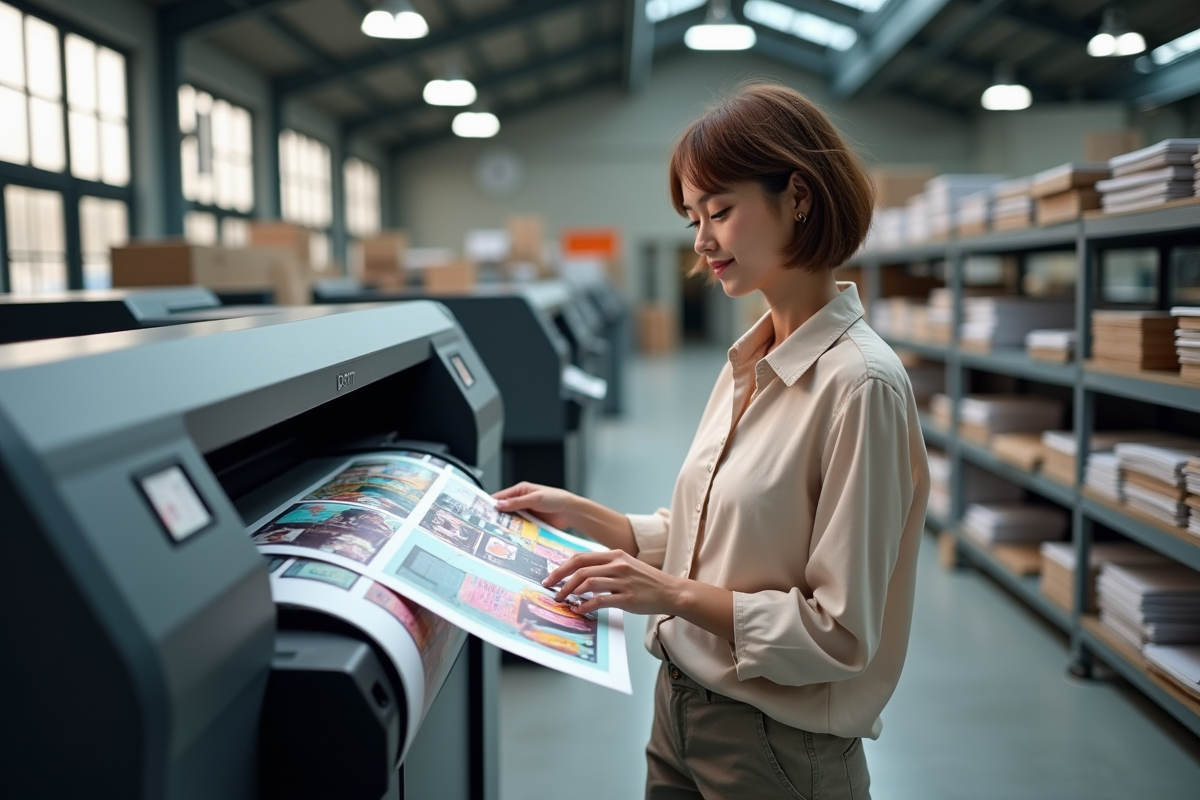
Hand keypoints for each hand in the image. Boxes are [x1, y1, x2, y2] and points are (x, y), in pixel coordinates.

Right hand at [493, 482, 577, 530]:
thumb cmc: (556, 499)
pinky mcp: (530, 523)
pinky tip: (510, 536)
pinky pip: (519, 528)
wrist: (570, 512)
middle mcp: (521, 501)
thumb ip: (516, 502)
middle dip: (497, 516)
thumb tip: (499, 504)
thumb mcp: (534, 498)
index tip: (482, 511)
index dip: (491, 503)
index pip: (501, 496)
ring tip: (497, 532)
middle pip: (504, 509)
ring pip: (511, 520)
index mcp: (521, 490)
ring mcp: (526, 513)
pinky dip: (515, 531)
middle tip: (487, 524)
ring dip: (506, 525)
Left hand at [542, 550, 680, 616]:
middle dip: (561, 580)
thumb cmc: (646, 581)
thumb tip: (579, 575)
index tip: (551, 577)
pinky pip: (600, 600)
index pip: (581, 557)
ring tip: (563, 601)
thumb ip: (604, 567)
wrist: (670, 591)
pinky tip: (579, 610)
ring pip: (588, 583)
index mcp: (615, 555)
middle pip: (581, 568)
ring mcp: (623, 581)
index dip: (562, 567)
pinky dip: (586, 606)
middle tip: (551, 590)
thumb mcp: (625, 565)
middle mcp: (618, 565)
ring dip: (570, 593)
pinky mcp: (627, 598)